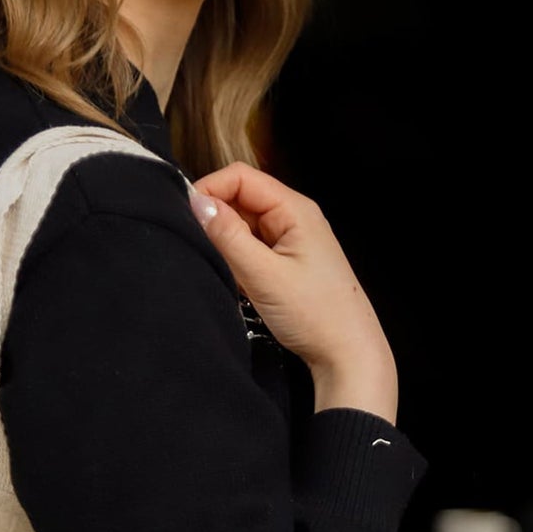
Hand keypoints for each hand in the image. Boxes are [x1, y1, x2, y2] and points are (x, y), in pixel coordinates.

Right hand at [187, 163, 397, 417]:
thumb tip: (196, 202)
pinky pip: (253, 246)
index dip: (209, 190)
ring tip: (219, 267)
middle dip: (216, 217)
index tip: (184, 218)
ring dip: (226, 240)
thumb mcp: (263, 275)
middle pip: (242, 198)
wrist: (348, 354)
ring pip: (245, 224)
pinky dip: (238, 258)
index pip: (241, 177)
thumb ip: (228, 236)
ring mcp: (292, 239)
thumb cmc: (313, 314)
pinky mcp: (288, 261)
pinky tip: (236, 281)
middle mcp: (294, 217)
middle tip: (198, 247)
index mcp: (295, 209)